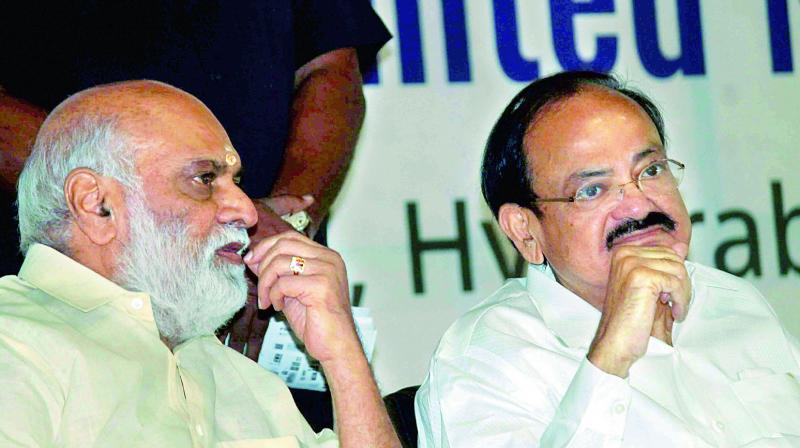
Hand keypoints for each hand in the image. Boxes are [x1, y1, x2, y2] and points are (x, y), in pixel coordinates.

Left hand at [216, 194, 313, 358]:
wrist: (336, 346)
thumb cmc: (317, 321)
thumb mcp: (293, 291)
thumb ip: (278, 273)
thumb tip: (253, 258)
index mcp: (326, 256)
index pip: (290, 237)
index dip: (266, 246)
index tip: (251, 260)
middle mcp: (329, 259)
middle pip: (284, 245)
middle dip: (263, 263)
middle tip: (259, 284)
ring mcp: (327, 271)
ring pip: (280, 263)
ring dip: (266, 283)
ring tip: (267, 300)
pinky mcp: (321, 286)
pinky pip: (283, 283)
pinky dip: (274, 296)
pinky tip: (278, 307)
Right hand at [588, 243, 690, 376]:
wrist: (615, 342)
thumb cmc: (629, 319)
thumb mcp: (651, 287)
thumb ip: (665, 265)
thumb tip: (682, 246)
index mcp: (623, 253)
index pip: (666, 251)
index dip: (675, 274)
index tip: (670, 294)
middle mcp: (625, 254)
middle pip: (674, 258)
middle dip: (681, 283)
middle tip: (675, 303)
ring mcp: (631, 264)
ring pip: (678, 269)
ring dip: (683, 293)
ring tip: (675, 309)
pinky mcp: (641, 277)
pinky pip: (676, 283)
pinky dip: (681, 301)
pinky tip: (674, 313)